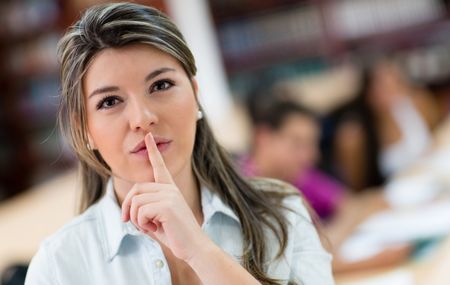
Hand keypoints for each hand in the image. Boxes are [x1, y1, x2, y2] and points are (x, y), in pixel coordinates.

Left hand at [121, 132, 208, 261]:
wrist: (194, 247)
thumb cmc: (176, 235)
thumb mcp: (157, 220)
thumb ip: (145, 210)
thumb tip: (127, 212)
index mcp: (170, 189)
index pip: (159, 166)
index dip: (153, 151)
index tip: (148, 136)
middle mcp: (170, 189)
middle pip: (136, 190)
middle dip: (126, 207)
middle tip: (127, 221)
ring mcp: (169, 196)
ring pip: (136, 202)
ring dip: (136, 220)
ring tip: (149, 227)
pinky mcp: (167, 206)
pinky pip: (140, 212)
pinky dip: (142, 224)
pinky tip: (154, 229)